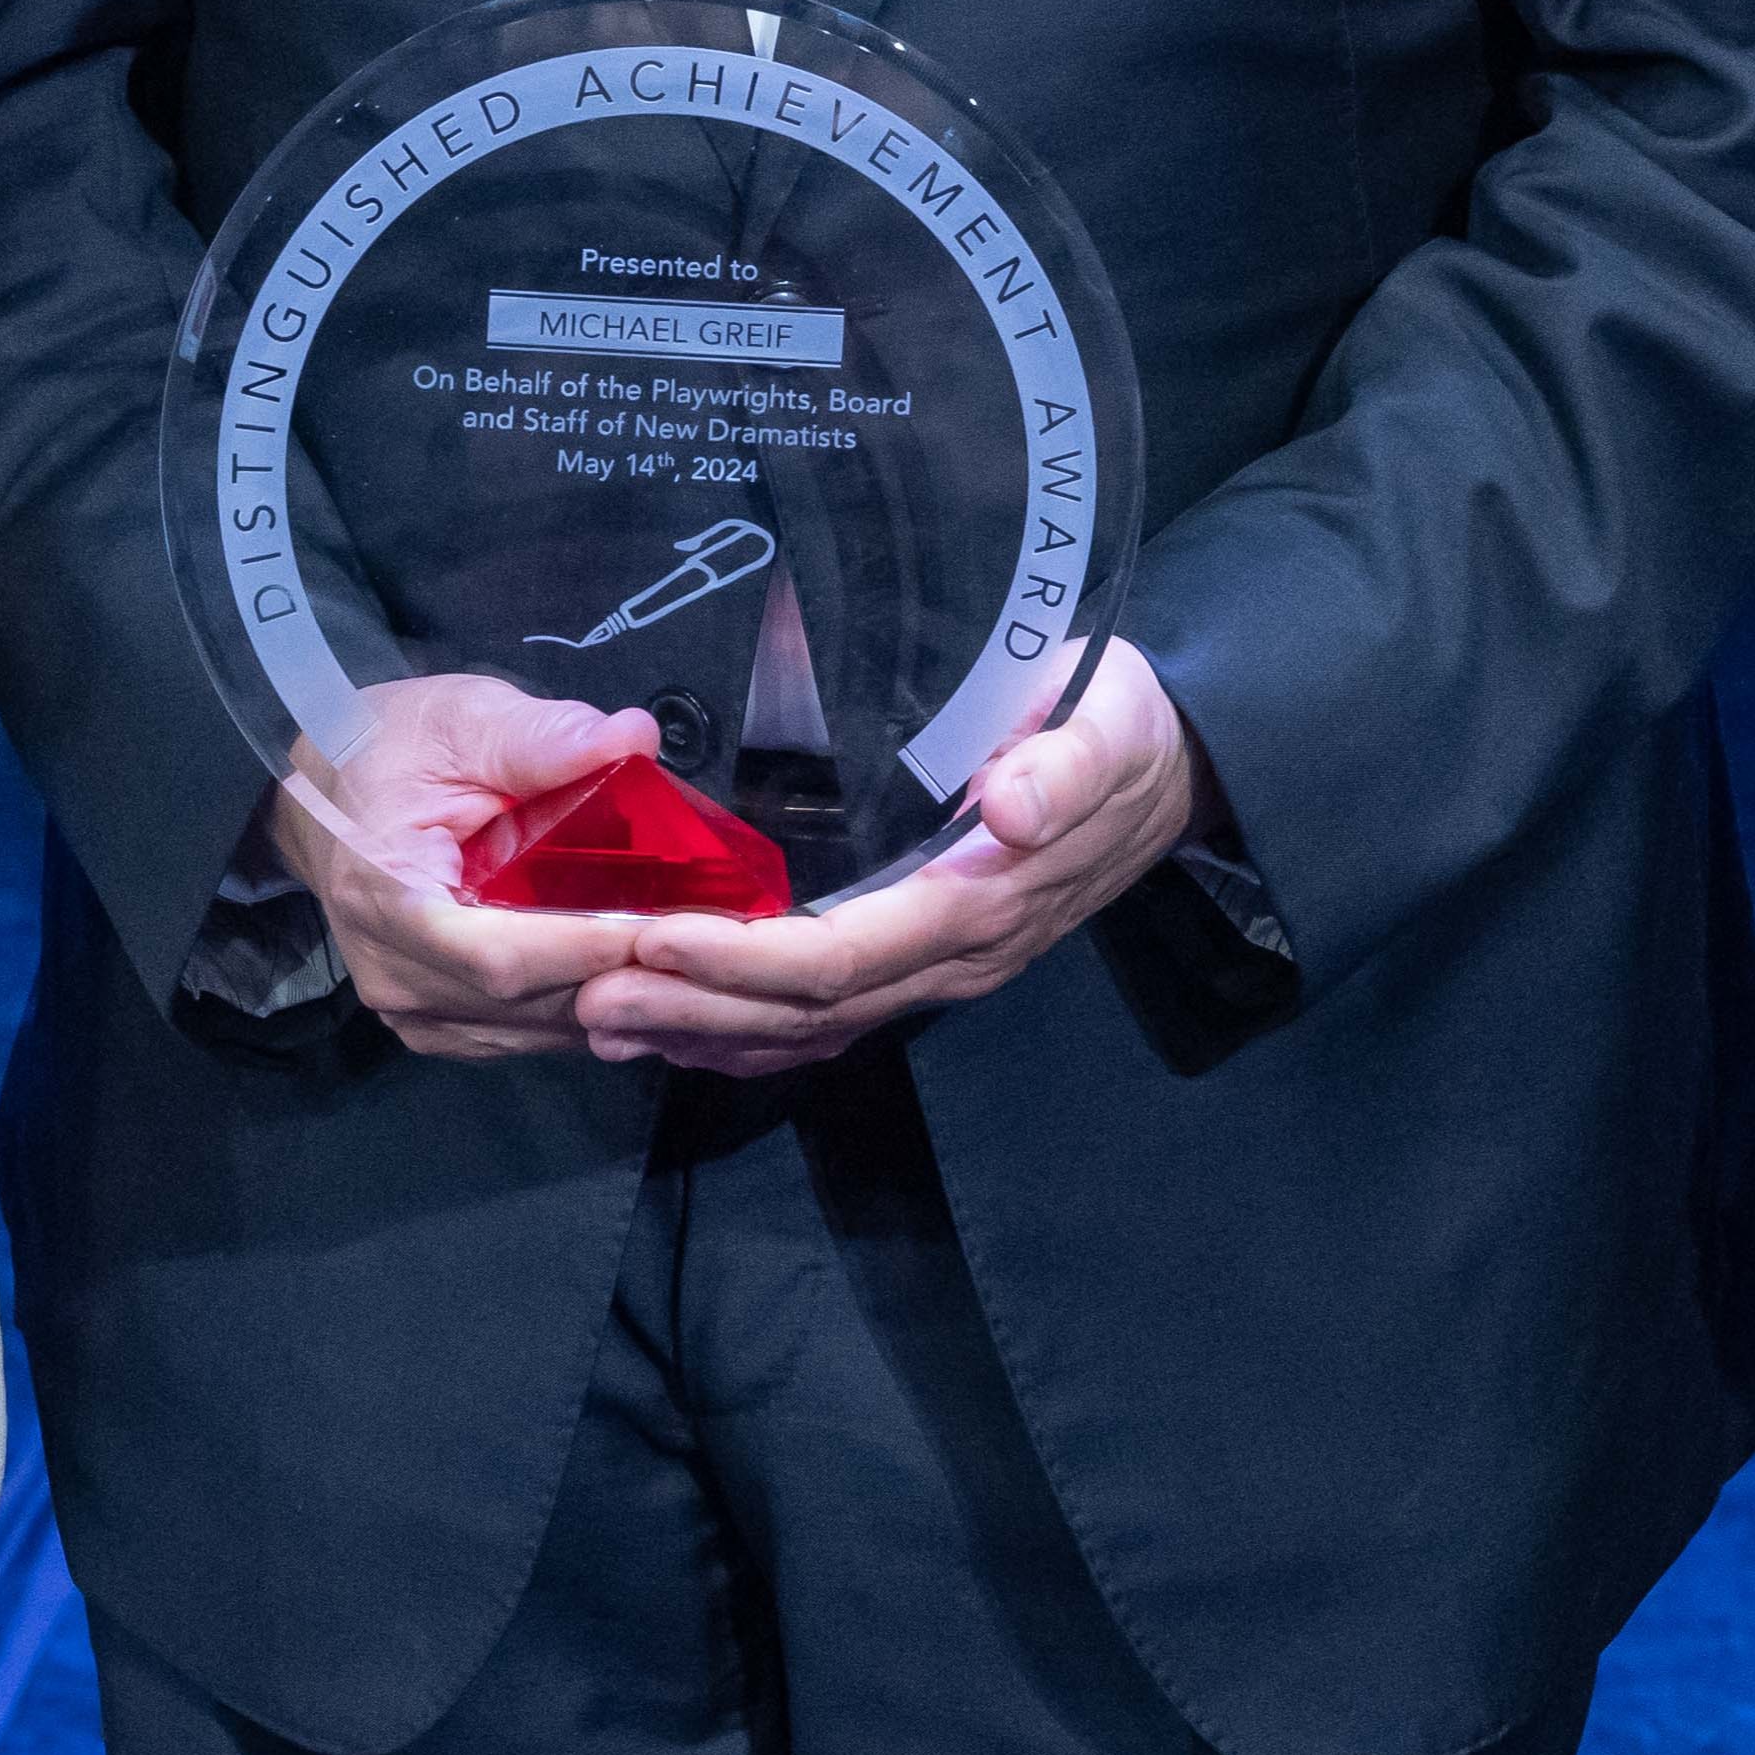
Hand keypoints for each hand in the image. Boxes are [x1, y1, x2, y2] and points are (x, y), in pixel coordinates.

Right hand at [276, 676, 701, 1063]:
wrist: (327, 792)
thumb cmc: (392, 747)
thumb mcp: (461, 717)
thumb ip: (540, 735)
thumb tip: (633, 737)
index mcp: (387, 897)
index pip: (501, 955)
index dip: (590, 948)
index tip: (679, 925)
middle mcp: (394, 975)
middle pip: (529, 1001)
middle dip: (624, 975)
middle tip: (714, 940)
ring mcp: (412, 1013)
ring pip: (537, 1029)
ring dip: (617, 1001)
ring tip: (693, 960)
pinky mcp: (436, 1026)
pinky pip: (527, 1034)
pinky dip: (588, 1010)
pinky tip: (642, 978)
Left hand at [590, 644, 1216, 1082]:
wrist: (1170, 770)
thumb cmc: (1122, 723)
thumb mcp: (1109, 721)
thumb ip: (1064, 765)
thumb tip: (1009, 805)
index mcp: (980, 902)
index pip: (844, 955)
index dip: (744, 958)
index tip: (653, 941)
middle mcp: (952, 955)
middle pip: (806, 1009)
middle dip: (692, 1009)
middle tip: (584, 996)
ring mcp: (936, 968)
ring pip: (806, 1027)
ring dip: (701, 1031)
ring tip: (598, 1021)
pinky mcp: (920, 957)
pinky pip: (824, 1019)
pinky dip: (744, 1032)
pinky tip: (675, 1026)